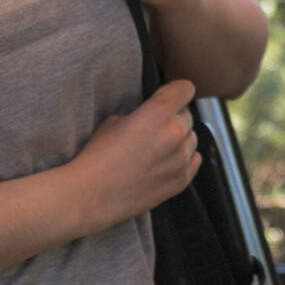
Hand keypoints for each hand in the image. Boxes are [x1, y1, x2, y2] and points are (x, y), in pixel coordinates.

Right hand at [68, 80, 201, 234]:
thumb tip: (152, 114)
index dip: (176, 91)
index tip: (171, 96)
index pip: (185, 89)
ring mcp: (180, 159)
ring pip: (192, 137)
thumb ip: (142, 112)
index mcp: (158, 112)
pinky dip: (184, 158)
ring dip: (179, 139)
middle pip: (188, 114)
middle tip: (155, 127)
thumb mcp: (114, 120)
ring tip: (157, 148)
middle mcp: (174, 133)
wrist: (91, 196)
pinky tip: (166, 161)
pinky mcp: (182, 180)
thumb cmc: (97, 157)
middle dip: (174, 117)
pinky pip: (194, 159)